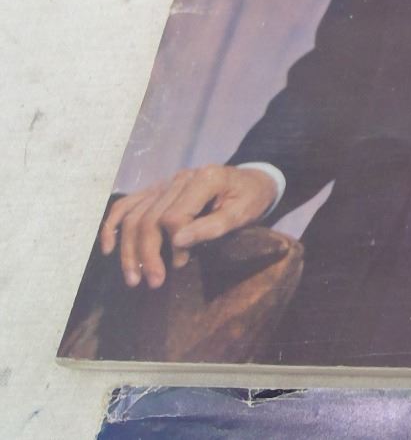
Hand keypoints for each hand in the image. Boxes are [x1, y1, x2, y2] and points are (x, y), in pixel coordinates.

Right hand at [97, 164, 276, 288]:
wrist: (252, 181)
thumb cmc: (251, 199)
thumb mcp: (242, 214)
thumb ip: (212, 226)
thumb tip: (178, 242)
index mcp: (204, 179)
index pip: (174, 216)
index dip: (175, 245)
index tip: (181, 264)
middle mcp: (179, 178)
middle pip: (149, 218)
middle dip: (146, 254)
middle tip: (152, 283)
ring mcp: (164, 183)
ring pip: (133, 216)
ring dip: (128, 249)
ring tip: (133, 278)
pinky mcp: (155, 190)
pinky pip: (126, 204)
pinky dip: (112, 226)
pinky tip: (108, 249)